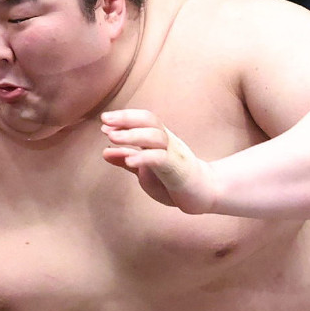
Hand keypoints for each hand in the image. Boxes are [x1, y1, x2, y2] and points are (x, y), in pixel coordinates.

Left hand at [101, 109, 218, 212]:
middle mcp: (169, 141)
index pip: (144, 119)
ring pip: (155, 137)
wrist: (204, 193)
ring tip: (112, 137)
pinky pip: (161, 159)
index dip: (125, 117)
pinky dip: (144, 158)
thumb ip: (127, 160)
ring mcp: (175, 154)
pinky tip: (129, 161)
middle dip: (126, 119)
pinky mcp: (178, 170)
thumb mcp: (146, 169)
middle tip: (105, 121)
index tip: (104, 121)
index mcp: (161, 139)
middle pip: (150, 121)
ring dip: (132, 136)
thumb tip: (105, 152)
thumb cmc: (174, 180)